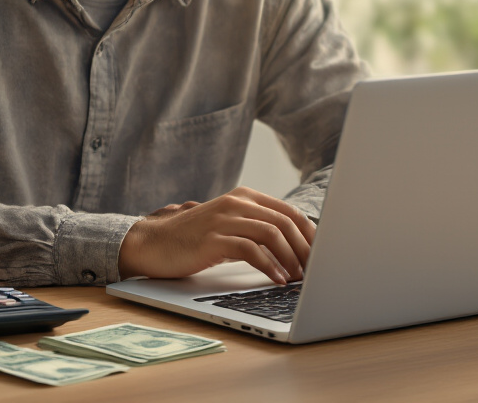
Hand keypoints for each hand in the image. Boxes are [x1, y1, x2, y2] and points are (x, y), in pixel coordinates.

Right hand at [117, 186, 316, 284]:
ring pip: (272, 233)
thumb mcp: (229, 226)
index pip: (290, 212)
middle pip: (286, 222)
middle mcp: (237, 203)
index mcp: (245, 197)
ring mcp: (224, 218)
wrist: (154, 242)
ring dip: (291, 258)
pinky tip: (276, 279)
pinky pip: (250, 250)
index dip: (311, 235)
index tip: (324, 256)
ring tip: (298, 278)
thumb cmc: (193, 239)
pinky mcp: (213, 238)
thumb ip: (256, 229)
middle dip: (306, 249)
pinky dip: (268, 266)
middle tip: (316, 272)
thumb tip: (295, 248)